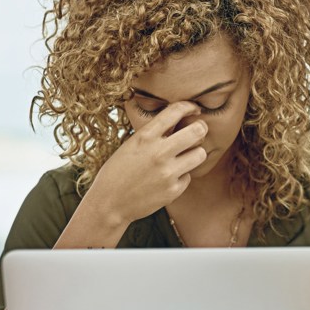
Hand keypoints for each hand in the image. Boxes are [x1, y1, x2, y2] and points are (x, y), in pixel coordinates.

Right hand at [81, 102, 207, 225]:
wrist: (109, 202)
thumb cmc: (117, 171)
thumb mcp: (131, 144)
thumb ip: (153, 133)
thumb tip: (178, 121)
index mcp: (145, 137)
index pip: (176, 111)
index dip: (189, 106)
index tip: (194, 110)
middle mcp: (159, 152)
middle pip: (197, 131)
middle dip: (200, 128)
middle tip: (198, 131)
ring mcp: (167, 173)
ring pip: (200, 154)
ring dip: (195, 153)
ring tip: (185, 156)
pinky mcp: (173, 191)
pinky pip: (189, 176)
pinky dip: (182, 176)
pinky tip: (168, 178)